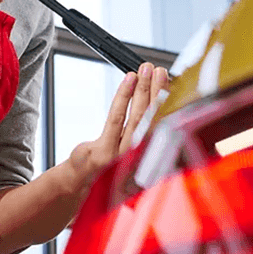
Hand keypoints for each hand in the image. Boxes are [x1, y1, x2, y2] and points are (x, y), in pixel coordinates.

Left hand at [66, 62, 170, 197]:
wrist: (81, 183)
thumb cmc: (107, 163)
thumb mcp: (130, 150)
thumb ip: (144, 132)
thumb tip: (155, 99)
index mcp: (151, 157)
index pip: (164, 124)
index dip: (169, 101)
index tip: (171, 82)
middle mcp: (142, 159)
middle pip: (154, 119)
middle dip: (159, 91)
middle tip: (159, 70)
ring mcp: (124, 158)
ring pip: (138, 117)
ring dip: (144, 90)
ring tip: (146, 70)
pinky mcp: (106, 154)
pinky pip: (117, 119)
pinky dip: (124, 96)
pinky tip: (129, 80)